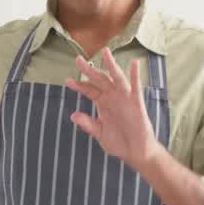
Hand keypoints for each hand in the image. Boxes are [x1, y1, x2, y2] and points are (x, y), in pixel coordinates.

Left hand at [65, 48, 164, 171]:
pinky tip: (134, 64)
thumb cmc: (119, 142)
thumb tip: (73, 115)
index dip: (79, 85)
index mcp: (103, 104)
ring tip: (105, 52)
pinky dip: (135, 75)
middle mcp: (113, 98)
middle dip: (89, 70)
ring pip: (116, 78)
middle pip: (99, 80)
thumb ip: (88, 124)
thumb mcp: (99, 133)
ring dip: (111, 65)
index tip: (67, 81)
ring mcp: (125, 99)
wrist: (136, 152)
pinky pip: (136, 87)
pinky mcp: (136, 103)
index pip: (89, 90)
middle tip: (78, 59)